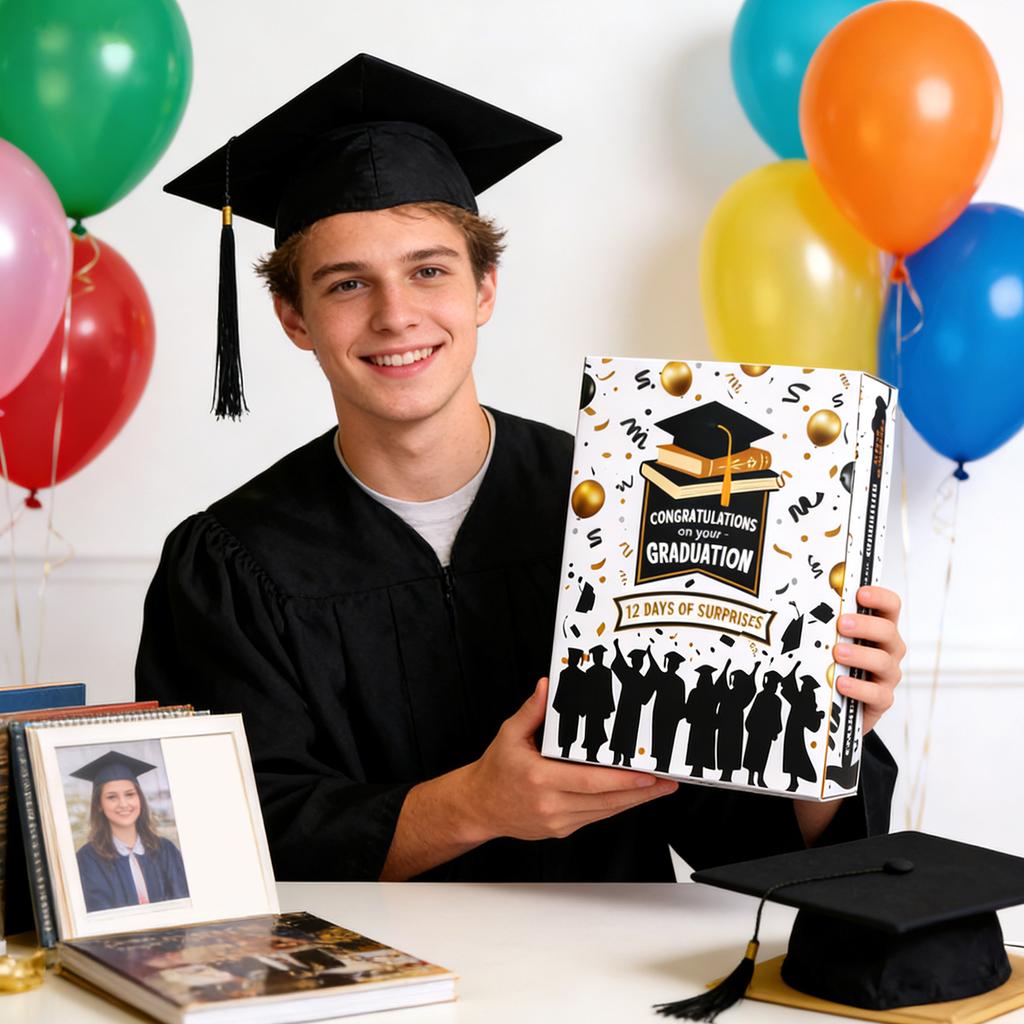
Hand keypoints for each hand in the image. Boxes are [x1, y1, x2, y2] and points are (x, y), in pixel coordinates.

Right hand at [461, 678, 677, 841]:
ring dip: (634, 801)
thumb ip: (531, 711)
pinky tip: (632, 796)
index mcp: (540, 778)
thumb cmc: (496, 770)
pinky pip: (595, 817)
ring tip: (659, 789)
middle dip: (641, 792)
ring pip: (605, 812)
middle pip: (606, 801)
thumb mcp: (509, 734)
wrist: (480, 806)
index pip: (590, 782)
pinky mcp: (562, 829)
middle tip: (666, 782)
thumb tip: (548, 685)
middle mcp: (551, 804)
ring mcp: (558, 820)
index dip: (622, 780)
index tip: (647, 773)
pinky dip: (616, 807)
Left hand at [833, 585, 905, 734]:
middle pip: (888, 630)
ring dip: (860, 655)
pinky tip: (841, 683)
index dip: (880, 597)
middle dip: (865, 625)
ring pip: (883, 661)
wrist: (836, 703)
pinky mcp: (881, 700)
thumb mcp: (827, 639)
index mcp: (877, 629)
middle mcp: (888, 649)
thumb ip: (819, 620)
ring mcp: (887, 675)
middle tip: (842, 623)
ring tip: (838, 653)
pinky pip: (878, 694)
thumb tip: (786, 596)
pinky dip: (859, 687)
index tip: (860, 593)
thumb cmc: (832, 663)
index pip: (890, 606)